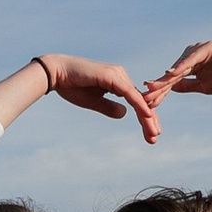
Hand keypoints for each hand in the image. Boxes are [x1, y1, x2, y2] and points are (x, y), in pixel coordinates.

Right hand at [42, 55, 162, 143]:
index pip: (136, 102)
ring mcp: (117, 75)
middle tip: (155, 138)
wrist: (56, 73)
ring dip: (147, 117)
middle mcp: (120, 76)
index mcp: (117, 82)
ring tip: (154, 133)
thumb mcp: (94, 102)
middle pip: (141, 101)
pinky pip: (129, 93)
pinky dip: (139, 104)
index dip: (145, 118)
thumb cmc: (72, 86)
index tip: (152, 135)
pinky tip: (147, 115)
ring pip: (138, 98)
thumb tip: (124, 114)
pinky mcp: (112, 76)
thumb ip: (109, 107)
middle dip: (149, 120)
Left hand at [153, 38, 211, 99]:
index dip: (160, 91)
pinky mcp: (208, 48)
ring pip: (179, 66)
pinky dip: (181, 66)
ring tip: (153, 88)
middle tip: (144, 97)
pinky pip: (192, 59)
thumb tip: (171, 89)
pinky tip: (171, 74)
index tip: (148, 102)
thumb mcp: (204, 86)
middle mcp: (192, 55)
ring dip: (166, 78)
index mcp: (191, 65)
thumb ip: (188, 85)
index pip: (172, 79)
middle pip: (172, 73)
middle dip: (159, 86)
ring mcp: (199, 50)